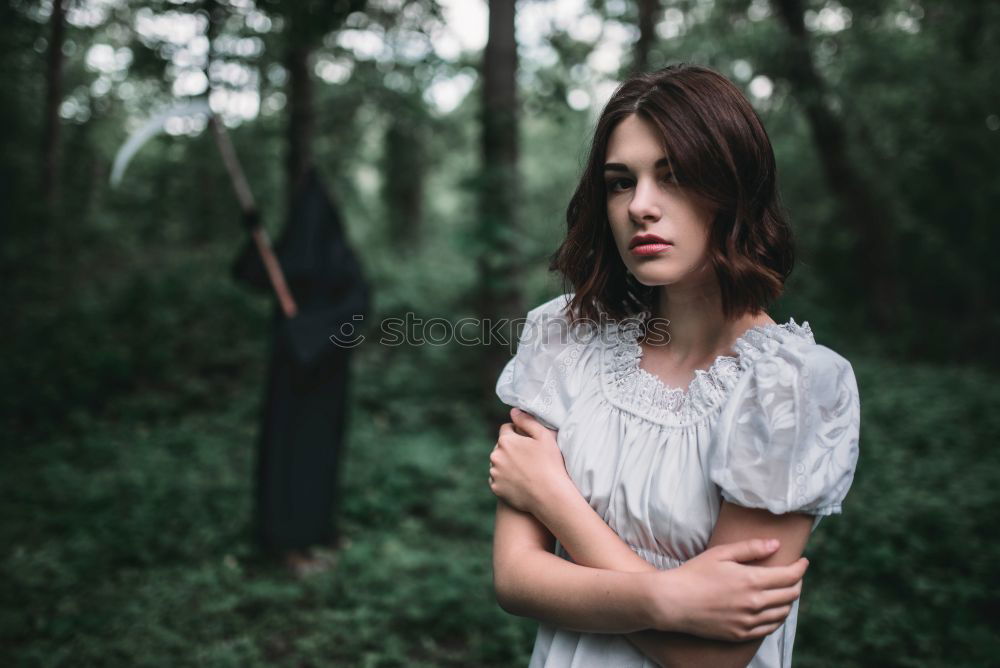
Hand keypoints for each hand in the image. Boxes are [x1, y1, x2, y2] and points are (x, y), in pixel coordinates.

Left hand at [489, 407, 569, 513]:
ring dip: (507, 464)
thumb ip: (527, 421)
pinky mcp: (495, 488)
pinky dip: (505, 479)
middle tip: (528, 457)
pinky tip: (520, 481)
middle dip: (511, 449)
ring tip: (525, 470)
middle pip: (501, 447)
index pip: (506, 429)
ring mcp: (494, 473)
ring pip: (498, 463)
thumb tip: (513, 411)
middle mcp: (495, 456)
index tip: (528, 441)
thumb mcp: (543, 437)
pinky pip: (498, 479)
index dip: (518, 432)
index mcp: (505, 441)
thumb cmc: (550, 464)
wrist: (549, 495)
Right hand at [643, 539, 808, 641]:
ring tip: (785, 591)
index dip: (800, 567)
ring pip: (782, 613)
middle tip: (794, 574)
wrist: (672, 603)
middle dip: (797, 582)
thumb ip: (750, 548)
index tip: (803, 561)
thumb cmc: (694, 574)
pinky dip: (776, 618)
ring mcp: (748, 622)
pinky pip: (769, 628)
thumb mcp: (721, 554)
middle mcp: (754, 604)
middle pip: (790, 595)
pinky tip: (772, 610)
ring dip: (788, 601)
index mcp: (751, 581)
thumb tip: (776, 544)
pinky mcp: (740, 634)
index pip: (789, 576)